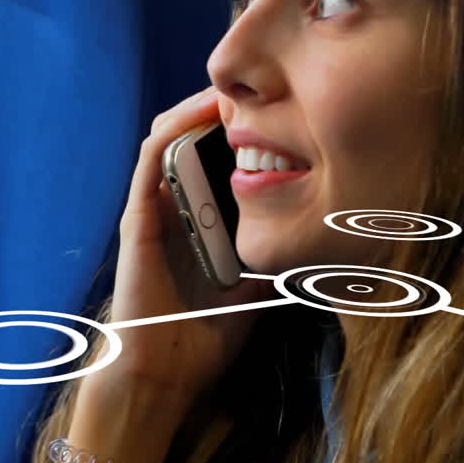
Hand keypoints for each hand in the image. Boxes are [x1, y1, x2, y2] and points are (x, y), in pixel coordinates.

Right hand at [93, 86, 276, 402]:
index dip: (242, 125)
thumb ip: (277, 255)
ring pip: (169, 135)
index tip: (281, 106)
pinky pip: (152, 160)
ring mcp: (153, 208)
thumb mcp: (258, 286)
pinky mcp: (139, 216)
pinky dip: (175, 130)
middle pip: (193, 135)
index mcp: (198, 218)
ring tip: (237, 90)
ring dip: (200, 107)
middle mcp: (173, 205)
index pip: (216, 155)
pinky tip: (204, 114)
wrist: (163, 375)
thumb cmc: (204, 337)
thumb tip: (324, 234)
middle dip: (225, 107)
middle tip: (263, 87)